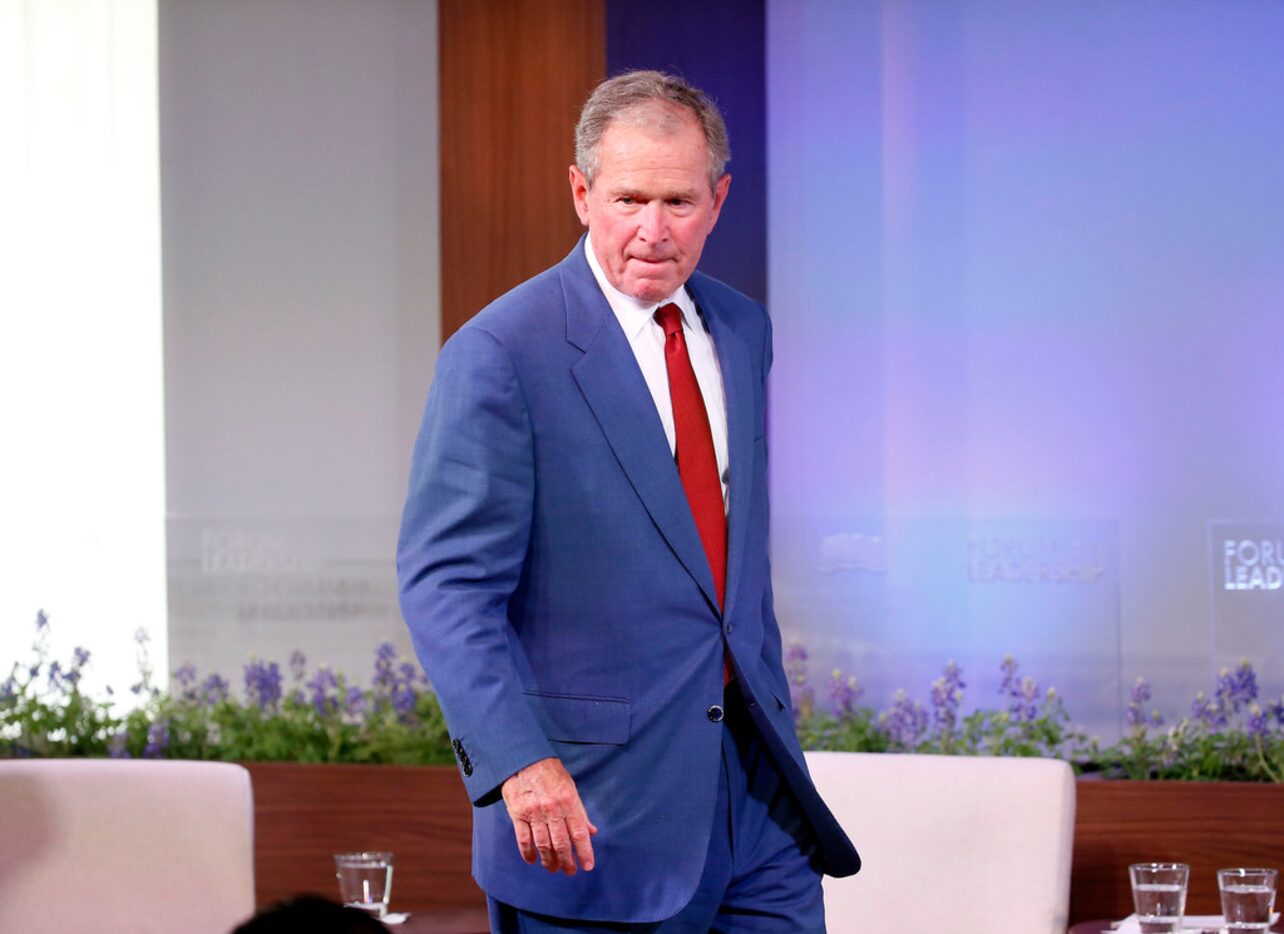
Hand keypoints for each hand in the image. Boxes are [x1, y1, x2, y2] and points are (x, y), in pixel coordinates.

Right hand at [500, 756, 597, 874]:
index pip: (579, 832)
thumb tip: (592, 831)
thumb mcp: (571, 788)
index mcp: (568, 802)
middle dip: (567, 861)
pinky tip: (532, 860)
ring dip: (549, 860)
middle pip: (561, 843)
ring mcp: (534, 813)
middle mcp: (552, 809)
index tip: (588, 866)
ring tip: (553, 869)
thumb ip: (580, 812)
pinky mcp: (518, 814)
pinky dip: (528, 853)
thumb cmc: (551, 774)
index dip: (584, 852)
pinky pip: (523, 839)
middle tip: (569, 871)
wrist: (524, 759)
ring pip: (543, 845)